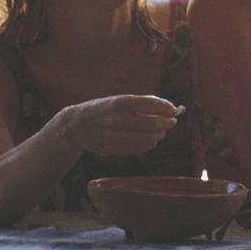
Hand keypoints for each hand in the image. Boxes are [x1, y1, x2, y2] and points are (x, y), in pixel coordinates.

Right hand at [55, 94, 180, 157]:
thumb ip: (141, 104)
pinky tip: (152, 141)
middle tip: (172, 122)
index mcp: (118, 102)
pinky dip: (146, 145)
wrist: (75, 124)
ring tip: (162, 133)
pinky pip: (133, 149)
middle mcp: (114, 117)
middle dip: (164, 123)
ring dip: (157, 135)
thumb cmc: (104, 110)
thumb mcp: (118, 100)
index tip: (175, 110)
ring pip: (142, 138)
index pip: (147, 103)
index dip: (164, 107)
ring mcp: (110, 134)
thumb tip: (169, 108)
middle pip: (147, 123)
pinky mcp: (107, 148)